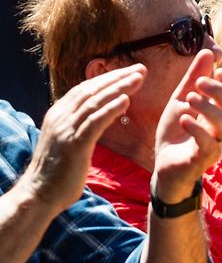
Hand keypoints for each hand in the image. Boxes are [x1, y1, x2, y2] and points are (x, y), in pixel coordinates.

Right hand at [17, 65, 145, 212]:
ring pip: (95, 102)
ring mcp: (66, 130)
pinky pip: (94, 122)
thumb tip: (107, 110)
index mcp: (59, 114)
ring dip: (119, 88)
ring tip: (139, 79)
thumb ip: (83, 124)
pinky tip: (126, 100)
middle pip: (92, 90)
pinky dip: (110, 109)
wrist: (41, 193)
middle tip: (140, 69)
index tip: (130, 71)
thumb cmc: (59, 170)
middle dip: (118, 78)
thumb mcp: (69, 140)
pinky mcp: (74, 144)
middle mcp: (61, 117)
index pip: (86, 89)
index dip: (109, 78)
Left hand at [152, 51, 221, 202]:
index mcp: (220, 111)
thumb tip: (208, 51)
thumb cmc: (176, 132)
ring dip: (208, 108)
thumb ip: (194, 77)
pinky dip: (196, 129)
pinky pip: (207, 144)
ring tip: (188, 99)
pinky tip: (184, 118)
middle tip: (199, 83)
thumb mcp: (182, 99)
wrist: (164, 164)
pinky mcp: (203, 158)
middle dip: (219, 92)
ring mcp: (215, 143)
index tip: (218, 70)